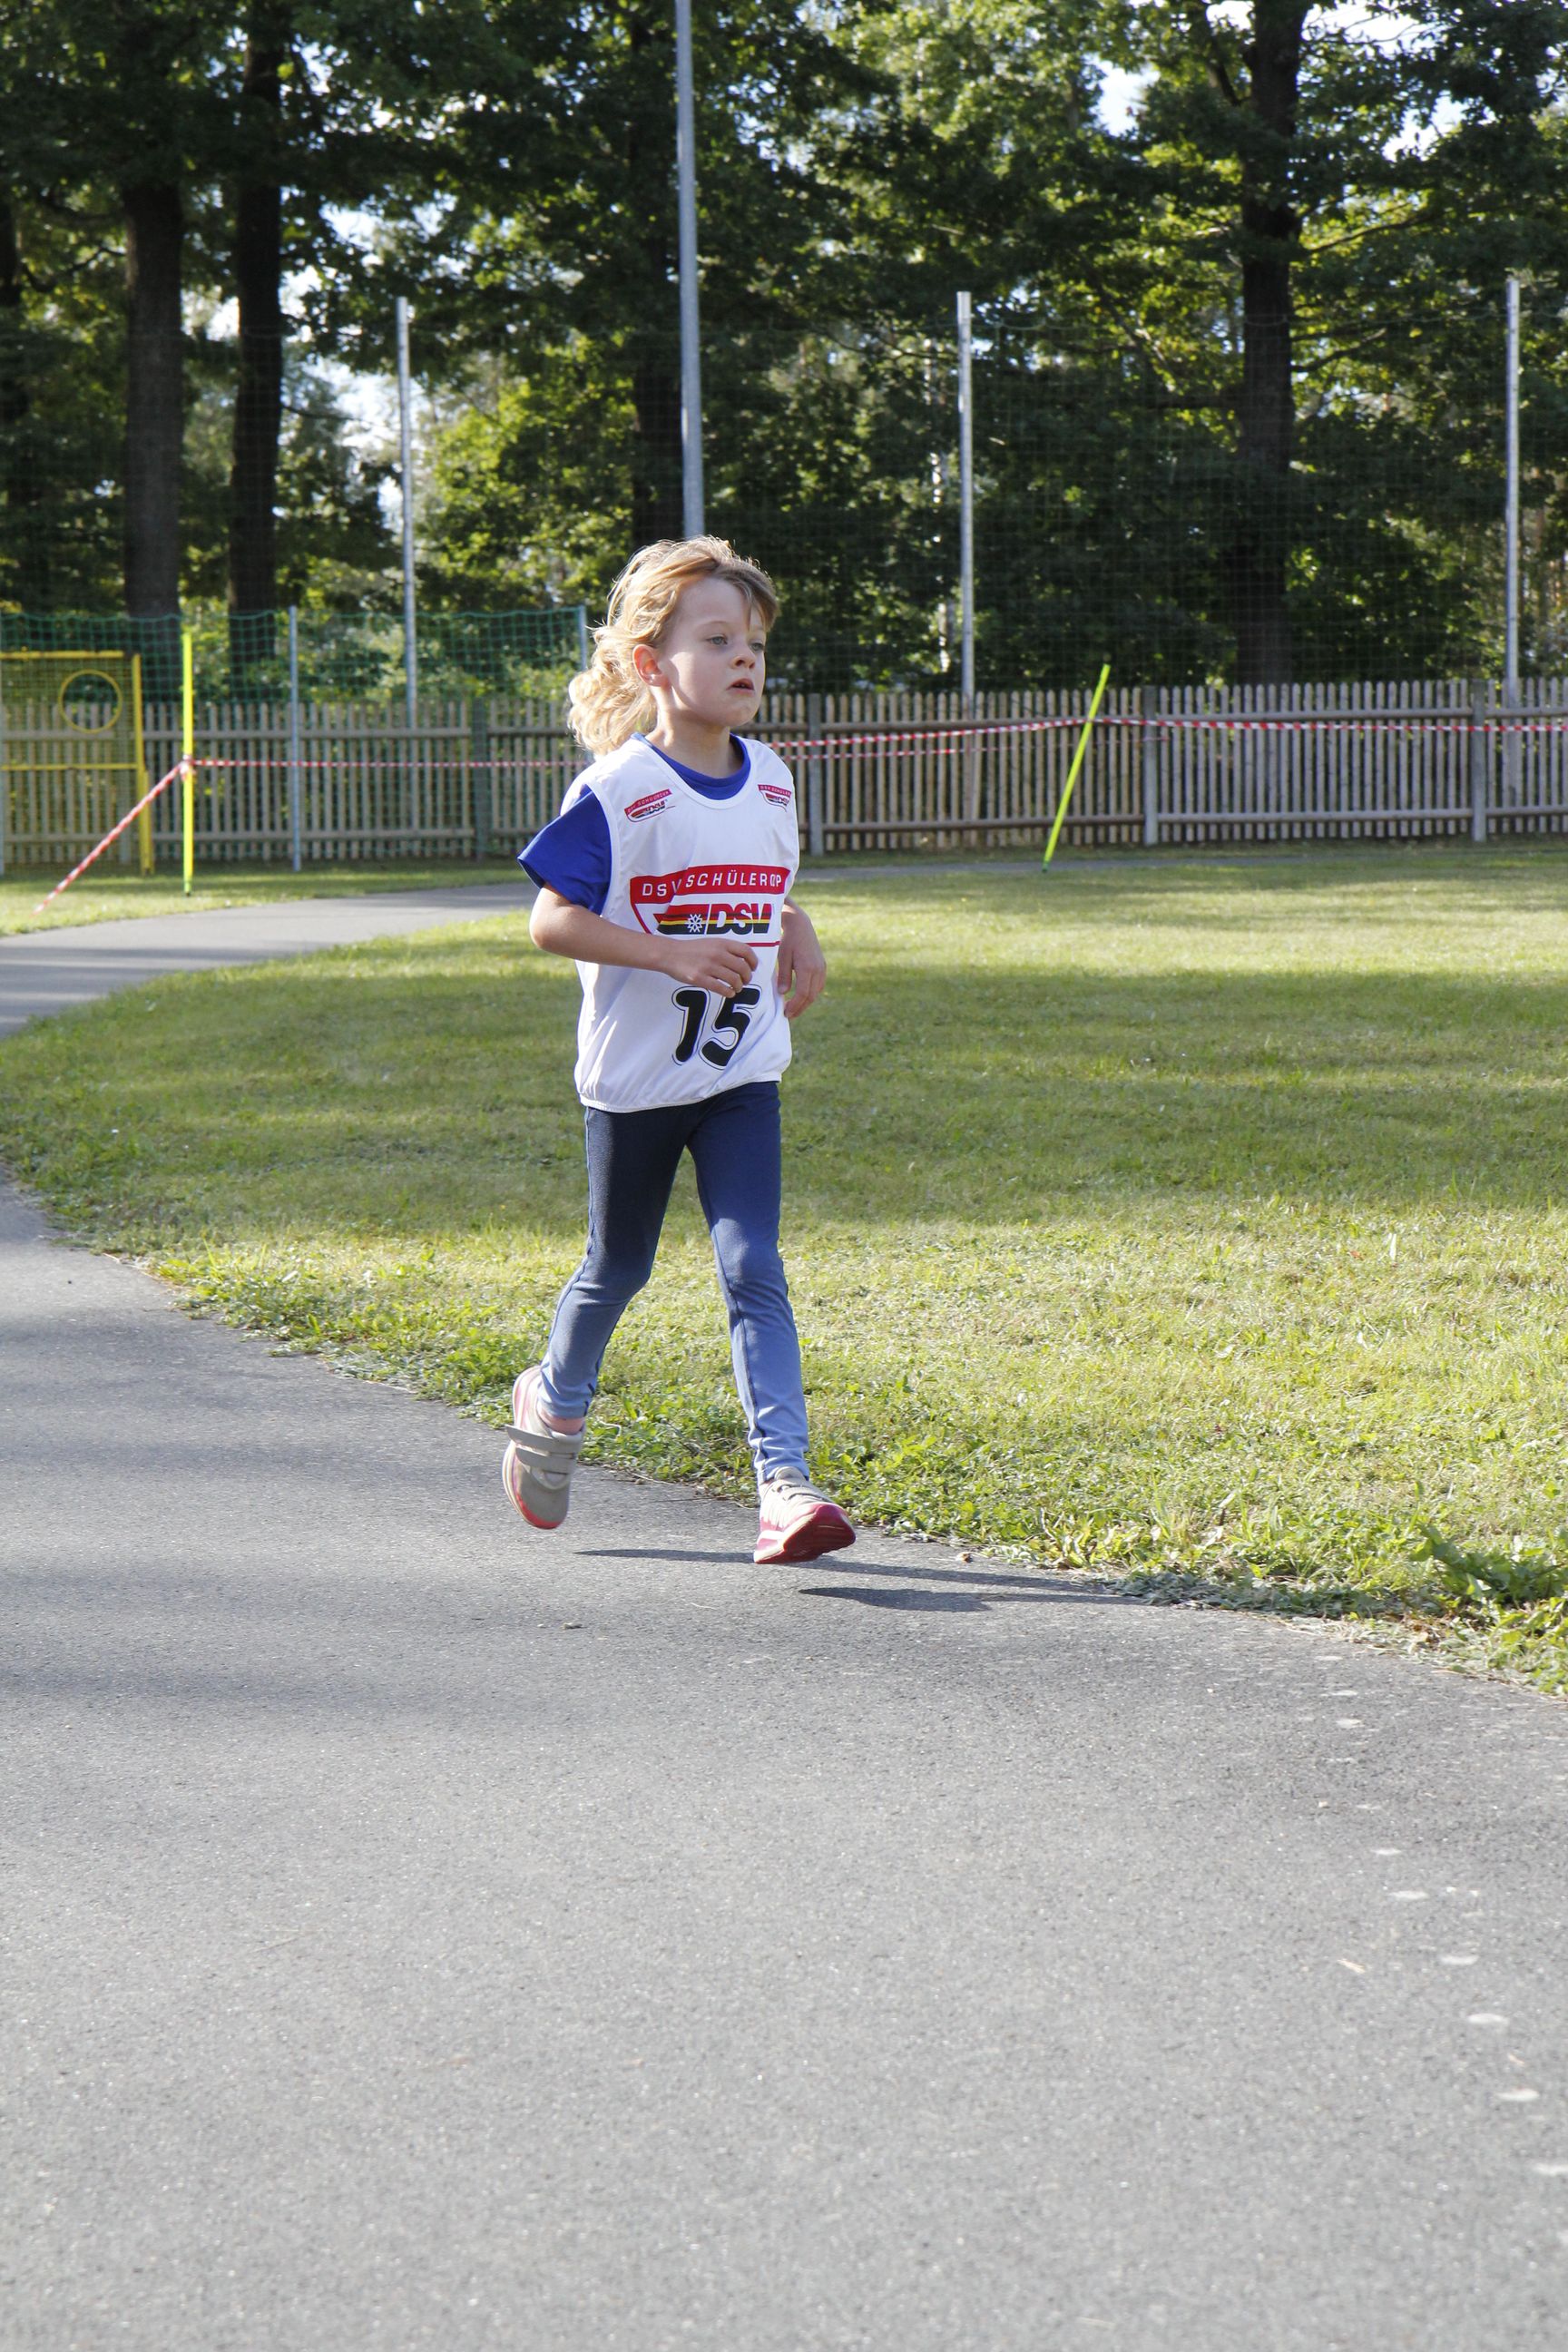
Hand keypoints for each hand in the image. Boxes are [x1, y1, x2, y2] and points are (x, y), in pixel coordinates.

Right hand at [661, 935, 758, 994]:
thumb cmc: (692, 950)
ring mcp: (708, 966)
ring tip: (736, 988)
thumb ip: (726, 949)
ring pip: (733, 979)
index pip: (746, 951)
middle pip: (742, 968)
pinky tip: (729, 993)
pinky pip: (721, 988)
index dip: (753, 961)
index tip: (753, 968)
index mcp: (721, 943)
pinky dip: (729, 992)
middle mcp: (717, 954)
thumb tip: (744, 962)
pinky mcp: (700, 979)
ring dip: (738, 986)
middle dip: (747, 977)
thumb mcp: (711, 943)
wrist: (671, 954)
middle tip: (745, 981)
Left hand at [776, 902, 825, 1018]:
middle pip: (811, 996)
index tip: (786, 1013)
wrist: (801, 925)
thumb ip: (783, 976)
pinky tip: (801, 997)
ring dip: (805, 1003)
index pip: (803, 994)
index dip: (795, 1006)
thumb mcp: (783, 957)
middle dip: (800, 1008)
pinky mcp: (822, 967)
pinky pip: (818, 985)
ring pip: (816, 992)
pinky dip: (810, 994)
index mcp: (807, 968)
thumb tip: (783, 993)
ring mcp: (822, 968)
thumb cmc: (789, 940)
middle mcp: (818, 970)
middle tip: (789, 1015)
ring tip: (793, 1009)